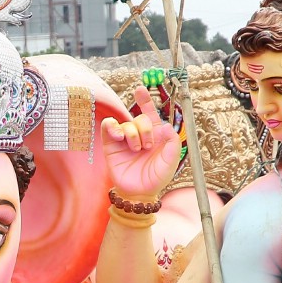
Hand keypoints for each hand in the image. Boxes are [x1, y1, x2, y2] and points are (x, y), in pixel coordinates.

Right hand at [102, 85, 181, 200]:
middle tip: (147, 147)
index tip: (140, 90)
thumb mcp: (171, 161)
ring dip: (132, 134)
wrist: (139, 193)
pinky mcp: (111, 145)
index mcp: (155, 135)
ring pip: (125, 123)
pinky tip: (119, 136)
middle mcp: (139, 134)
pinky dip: (112, 127)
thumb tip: (166, 126)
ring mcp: (125, 139)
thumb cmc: (157, 178)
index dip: (145, 100)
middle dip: (145, 129)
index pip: (150, 113)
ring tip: (135, 149)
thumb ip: (173, 143)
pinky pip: (109, 127)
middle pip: (140, 118)